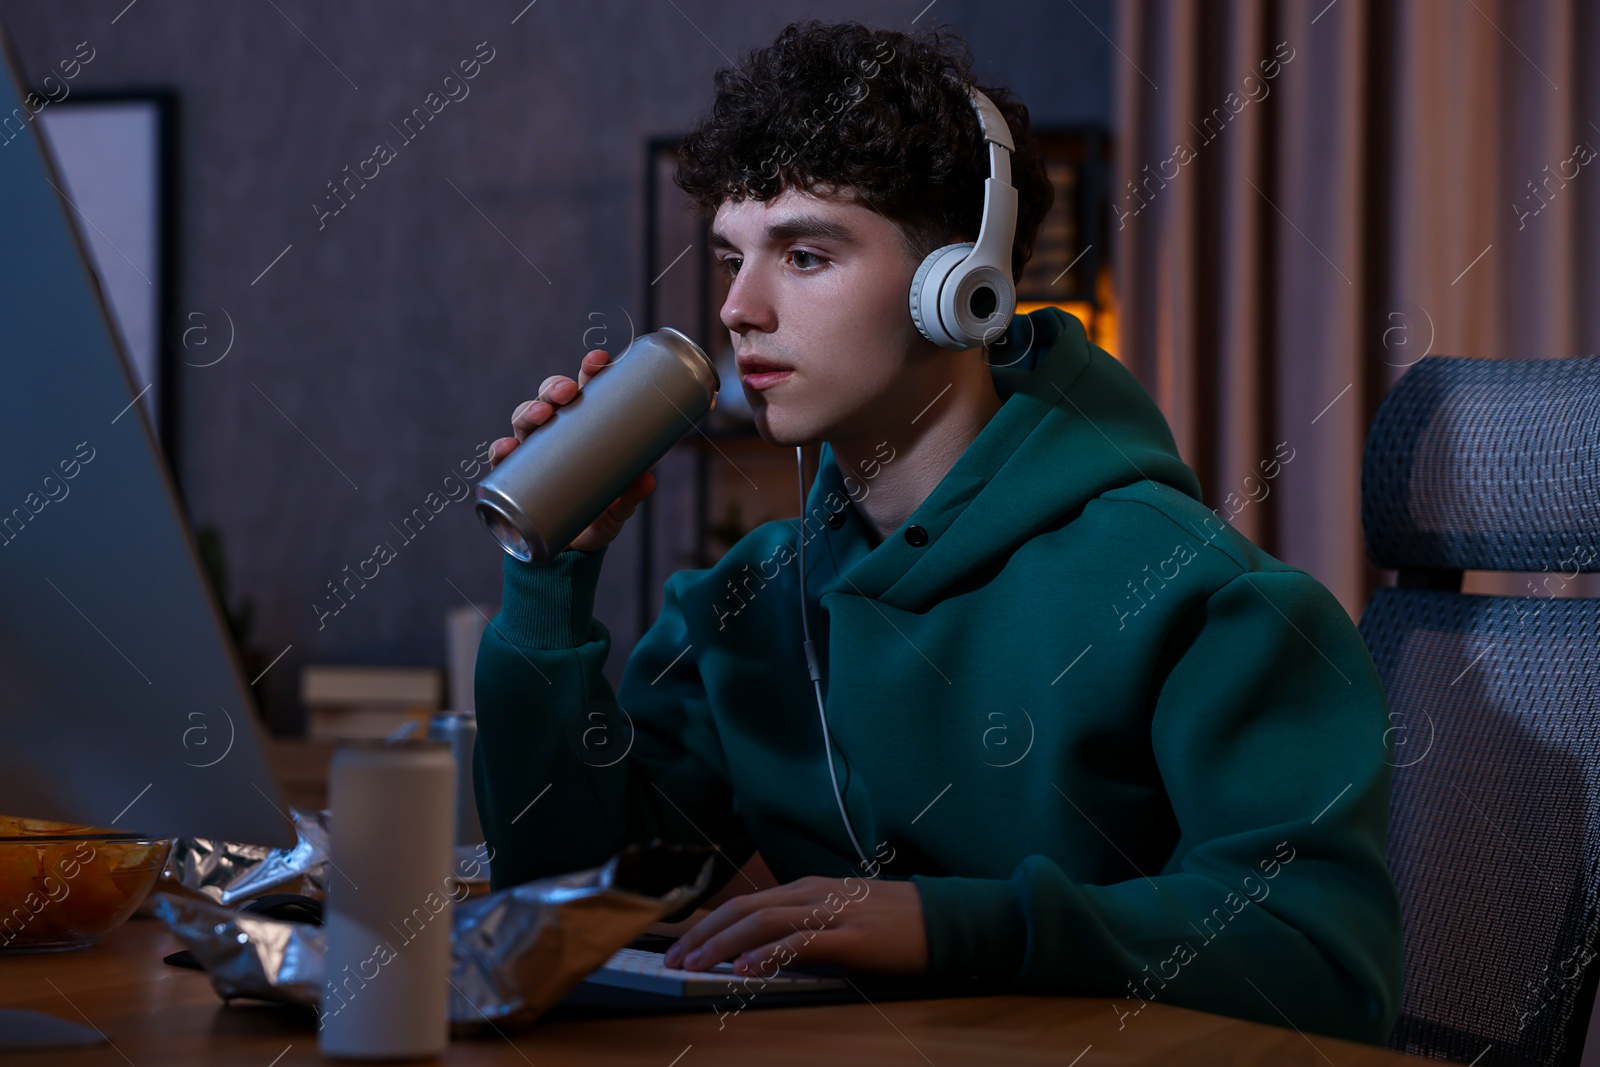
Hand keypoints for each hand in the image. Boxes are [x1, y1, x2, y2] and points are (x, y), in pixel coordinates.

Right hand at [487, 348, 656, 553]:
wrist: (572, 551)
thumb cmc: (599, 514)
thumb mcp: (620, 507)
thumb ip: (632, 494)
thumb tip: (648, 479)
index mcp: (584, 427)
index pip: (586, 390)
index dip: (589, 370)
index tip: (598, 360)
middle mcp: (555, 432)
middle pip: (550, 397)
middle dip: (555, 387)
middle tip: (568, 392)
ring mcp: (532, 451)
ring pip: (524, 419)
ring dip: (530, 410)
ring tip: (541, 414)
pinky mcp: (514, 474)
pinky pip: (502, 457)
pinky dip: (500, 450)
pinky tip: (505, 449)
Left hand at [660, 876, 927, 978]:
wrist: (944, 919)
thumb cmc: (892, 921)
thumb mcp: (839, 915)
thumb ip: (801, 926)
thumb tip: (759, 948)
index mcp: (807, 888)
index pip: (744, 902)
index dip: (707, 924)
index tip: (680, 947)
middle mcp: (813, 893)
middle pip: (743, 908)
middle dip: (702, 934)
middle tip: (674, 960)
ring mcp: (833, 913)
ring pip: (763, 921)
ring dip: (723, 944)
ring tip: (695, 964)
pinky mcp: (853, 938)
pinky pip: (802, 942)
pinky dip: (768, 954)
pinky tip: (745, 968)